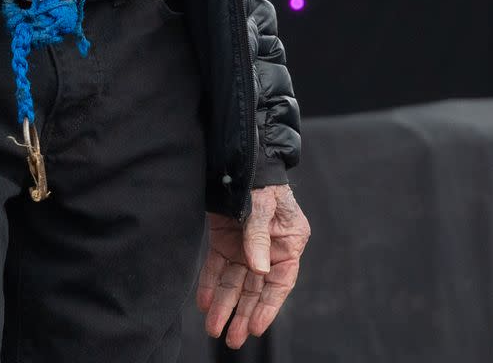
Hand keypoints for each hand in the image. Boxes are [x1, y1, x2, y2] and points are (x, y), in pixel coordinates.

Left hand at [196, 183, 310, 348]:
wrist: (240, 154)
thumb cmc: (260, 177)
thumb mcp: (262, 203)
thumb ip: (258, 234)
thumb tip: (258, 270)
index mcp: (288, 242)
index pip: (280, 282)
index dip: (268, 307)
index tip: (255, 327)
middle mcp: (267, 249)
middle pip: (255, 288)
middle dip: (242, 313)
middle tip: (231, 339)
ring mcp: (245, 245)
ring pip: (235, 281)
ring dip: (225, 304)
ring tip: (213, 328)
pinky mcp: (225, 239)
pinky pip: (217, 266)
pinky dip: (210, 283)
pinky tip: (204, 302)